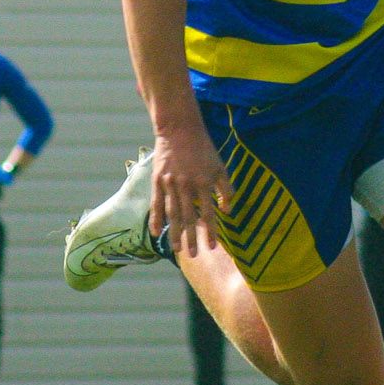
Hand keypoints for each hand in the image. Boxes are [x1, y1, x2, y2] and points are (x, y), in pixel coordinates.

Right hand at [149, 122, 233, 257]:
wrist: (179, 129)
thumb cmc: (203, 149)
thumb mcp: (220, 166)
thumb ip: (226, 190)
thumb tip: (227, 212)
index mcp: (203, 182)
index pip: (208, 213)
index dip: (210, 230)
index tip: (212, 246)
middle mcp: (186, 185)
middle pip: (189, 217)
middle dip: (191, 238)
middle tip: (194, 255)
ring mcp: (170, 183)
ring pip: (172, 214)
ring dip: (174, 233)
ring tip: (177, 249)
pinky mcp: (157, 180)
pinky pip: (156, 204)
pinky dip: (156, 219)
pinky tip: (156, 233)